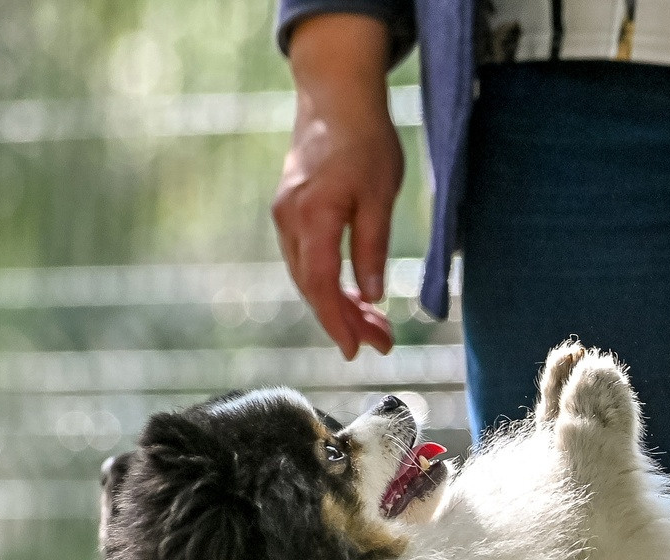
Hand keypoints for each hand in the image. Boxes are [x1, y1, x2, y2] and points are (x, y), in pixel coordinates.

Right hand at [274, 13, 403, 358]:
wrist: (335, 99)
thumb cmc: (364, 141)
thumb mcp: (380, 196)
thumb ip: (372, 247)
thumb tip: (372, 295)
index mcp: (312, 216)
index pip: (321, 285)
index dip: (337, 322)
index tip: (355, 351)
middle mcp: (289, 220)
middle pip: (313, 287)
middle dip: (346, 320)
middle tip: (383, 344)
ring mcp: (285, 216)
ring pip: (309, 276)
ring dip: (340, 304)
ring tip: (377, 326)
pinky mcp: (290, 212)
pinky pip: (307, 259)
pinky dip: (330, 282)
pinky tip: (356, 295)